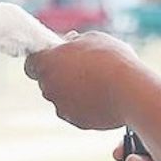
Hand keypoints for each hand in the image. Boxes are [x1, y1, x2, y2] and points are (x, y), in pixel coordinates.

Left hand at [24, 31, 140, 129]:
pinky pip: (77, 112)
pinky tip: (104, 97)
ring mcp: (61, 107)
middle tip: (83, 67)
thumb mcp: (93, 38)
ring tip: (98, 82)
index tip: (57, 57)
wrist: (130, 91)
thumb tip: (69, 42)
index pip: (30, 64)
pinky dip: (86, 106)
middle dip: (61, 75)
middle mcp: (48, 88)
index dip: (43, 60)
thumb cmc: (111, 60)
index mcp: (47, 63)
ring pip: (63, 98)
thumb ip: (75, 41)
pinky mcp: (77, 122)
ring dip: (74, 91)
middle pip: (47, 81)